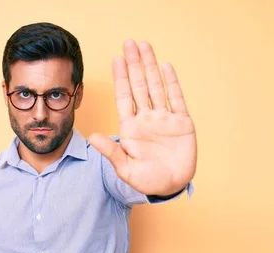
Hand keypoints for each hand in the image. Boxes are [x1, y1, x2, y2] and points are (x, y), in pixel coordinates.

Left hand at [88, 39, 196, 195]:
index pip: (124, 97)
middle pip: (139, 85)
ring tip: (145, 46)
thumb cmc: (146, 180)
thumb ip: (111, 152)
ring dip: (150, 67)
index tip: (116, 59)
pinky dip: (171, 82)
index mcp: (131, 128)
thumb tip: (92, 138)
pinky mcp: (181, 123)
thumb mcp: (125, 169)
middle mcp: (146, 119)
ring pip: (156, 87)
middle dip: (134, 64)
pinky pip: (176, 99)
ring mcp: (164, 119)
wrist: (171, 187)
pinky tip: (165, 66)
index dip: (121, 78)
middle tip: (129, 43)